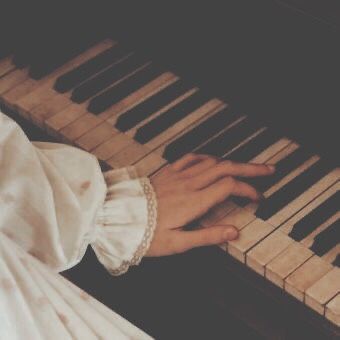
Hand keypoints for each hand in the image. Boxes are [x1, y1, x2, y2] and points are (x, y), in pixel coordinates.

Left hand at [146, 153, 274, 255]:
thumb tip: (234, 232)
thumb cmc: (146, 234)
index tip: (258, 198)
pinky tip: (212, 161)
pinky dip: (207, 157)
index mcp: (193, 201)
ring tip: (245, 167)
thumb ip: (207, 236)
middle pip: (226, 167)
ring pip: (212, 161)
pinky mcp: (168, 172)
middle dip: (250, 168)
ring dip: (232, 162)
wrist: (118, 217)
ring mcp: (177, 175)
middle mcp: (188, 184)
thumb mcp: (177, 243)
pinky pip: (191, 158)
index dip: (248, 190)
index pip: (229, 187)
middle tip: (268, 170)